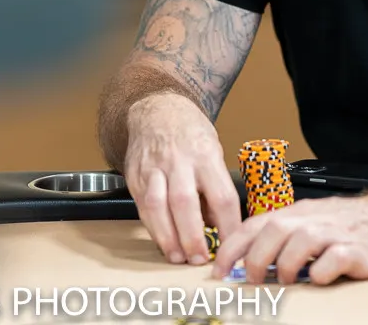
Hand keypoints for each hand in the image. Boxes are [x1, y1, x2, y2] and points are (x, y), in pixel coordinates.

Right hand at [122, 94, 241, 265]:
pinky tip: (163, 241)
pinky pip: (143, 206)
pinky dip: (153, 228)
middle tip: (199, 259)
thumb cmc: (190, 133)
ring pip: (157, 206)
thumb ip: (214, 187)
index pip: (221, 196)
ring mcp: (154, 168)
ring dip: (168, 237)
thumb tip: (218, 226)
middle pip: (185, 203)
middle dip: (192, 236)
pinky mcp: (135, 176)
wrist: (157, 109)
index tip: (231, 245)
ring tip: (178, 256)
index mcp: (206, 155)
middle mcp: (179, 161)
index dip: (227, 225)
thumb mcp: (214, 151)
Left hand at [210, 193, 367, 285]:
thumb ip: (284, 238)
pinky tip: (319, 278)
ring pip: (300, 242)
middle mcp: (313, 219)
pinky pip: (335, 258)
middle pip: (273, 230)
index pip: (256, 224)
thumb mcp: (313, 222)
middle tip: (251, 280)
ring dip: (284, 264)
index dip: (232, 247)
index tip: (217, 271)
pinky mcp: (358, 249)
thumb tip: (248, 262)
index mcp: (298, 213)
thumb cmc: (351, 223)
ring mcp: (336, 233)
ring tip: (284, 280)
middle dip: (254, 257)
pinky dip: (322, 270)